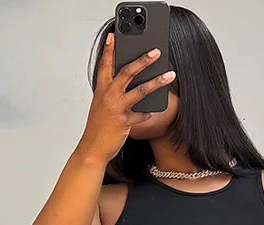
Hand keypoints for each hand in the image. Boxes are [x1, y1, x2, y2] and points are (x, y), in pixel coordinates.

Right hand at [78, 33, 175, 165]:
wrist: (92, 148)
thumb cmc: (97, 128)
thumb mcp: (101, 105)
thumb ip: (112, 93)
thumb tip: (130, 84)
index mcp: (101, 89)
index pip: (105, 65)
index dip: (109, 50)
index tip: (114, 36)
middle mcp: (108, 95)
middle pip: (128, 71)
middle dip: (143, 59)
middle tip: (156, 51)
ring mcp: (117, 108)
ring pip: (141, 90)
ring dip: (158, 81)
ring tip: (170, 75)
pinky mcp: (125, 122)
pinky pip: (142, 114)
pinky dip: (149, 112)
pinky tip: (154, 109)